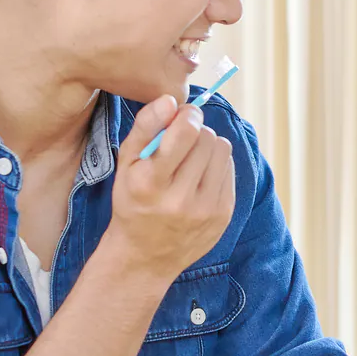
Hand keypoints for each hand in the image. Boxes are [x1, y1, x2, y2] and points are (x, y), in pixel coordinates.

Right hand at [105, 96, 235, 283]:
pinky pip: (230, 169)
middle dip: (195, 131)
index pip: (186, 133)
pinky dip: (217, 165)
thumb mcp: (126, 165)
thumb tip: (171, 99)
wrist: (145, 255)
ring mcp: (206, 209)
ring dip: (208, 146)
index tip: (182, 116)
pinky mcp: (223, 214)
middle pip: (206, 137)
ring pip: (222, 150)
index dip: (188, 116)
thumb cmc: (133, 201)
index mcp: (151, 183)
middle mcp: (180, 199)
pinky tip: (200, 177)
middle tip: (183, 141)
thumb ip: (145, 127)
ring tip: (192, 158)